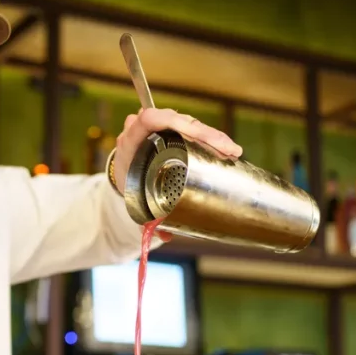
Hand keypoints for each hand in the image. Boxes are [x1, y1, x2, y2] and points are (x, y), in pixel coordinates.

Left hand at [113, 108, 241, 240]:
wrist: (123, 173)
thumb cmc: (128, 185)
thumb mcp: (133, 199)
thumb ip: (146, 219)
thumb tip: (165, 236)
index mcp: (131, 141)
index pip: (150, 118)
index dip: (173, 121)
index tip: (196, 133)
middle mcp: (145, 129)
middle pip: (177, 120)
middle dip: (205, 133)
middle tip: (227, 149)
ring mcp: (160, 127)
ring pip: (188, 123)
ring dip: (212, 135)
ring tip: (232, 150)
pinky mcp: (173, 130)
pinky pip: (192, 128)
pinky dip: (210, 137)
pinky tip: (227, 148)